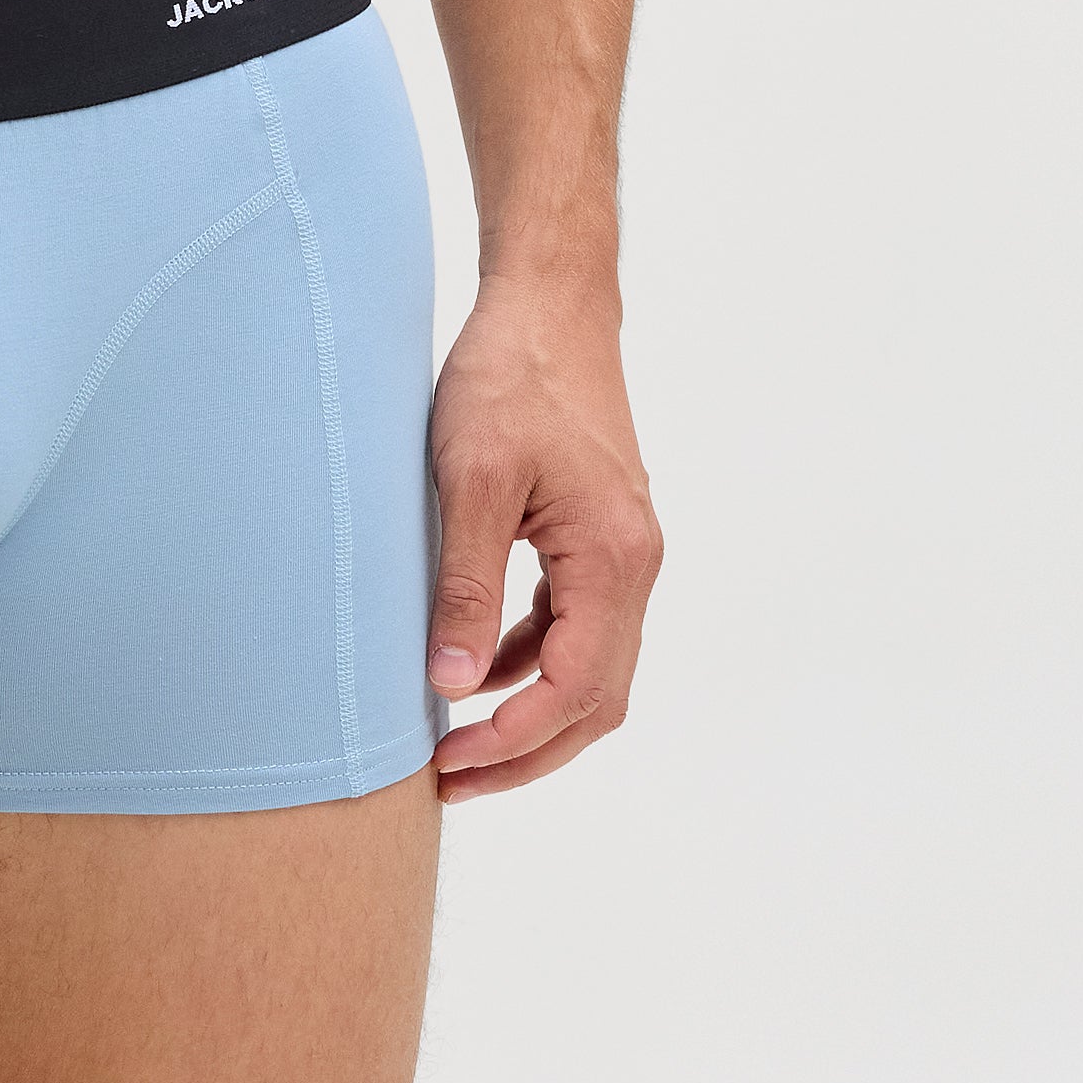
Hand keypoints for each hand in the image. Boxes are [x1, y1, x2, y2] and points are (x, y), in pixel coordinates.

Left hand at [425, 273, 660, 802]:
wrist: (549, 301)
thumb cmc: (509, 375)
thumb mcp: (470, 478)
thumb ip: (467, 584)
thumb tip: (453, 683)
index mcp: (614, 557)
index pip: (575, 688)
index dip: (514, 740)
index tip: (448, 763)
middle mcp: (635, 563)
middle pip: (595, 698)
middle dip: (525, 749)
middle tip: (448, 781)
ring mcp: (623, 549)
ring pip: (590, 667)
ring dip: (529, 712)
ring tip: (454, 741)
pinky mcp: (600, 533)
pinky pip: (575, 623)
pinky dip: (533, 659)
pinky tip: (477, 665)